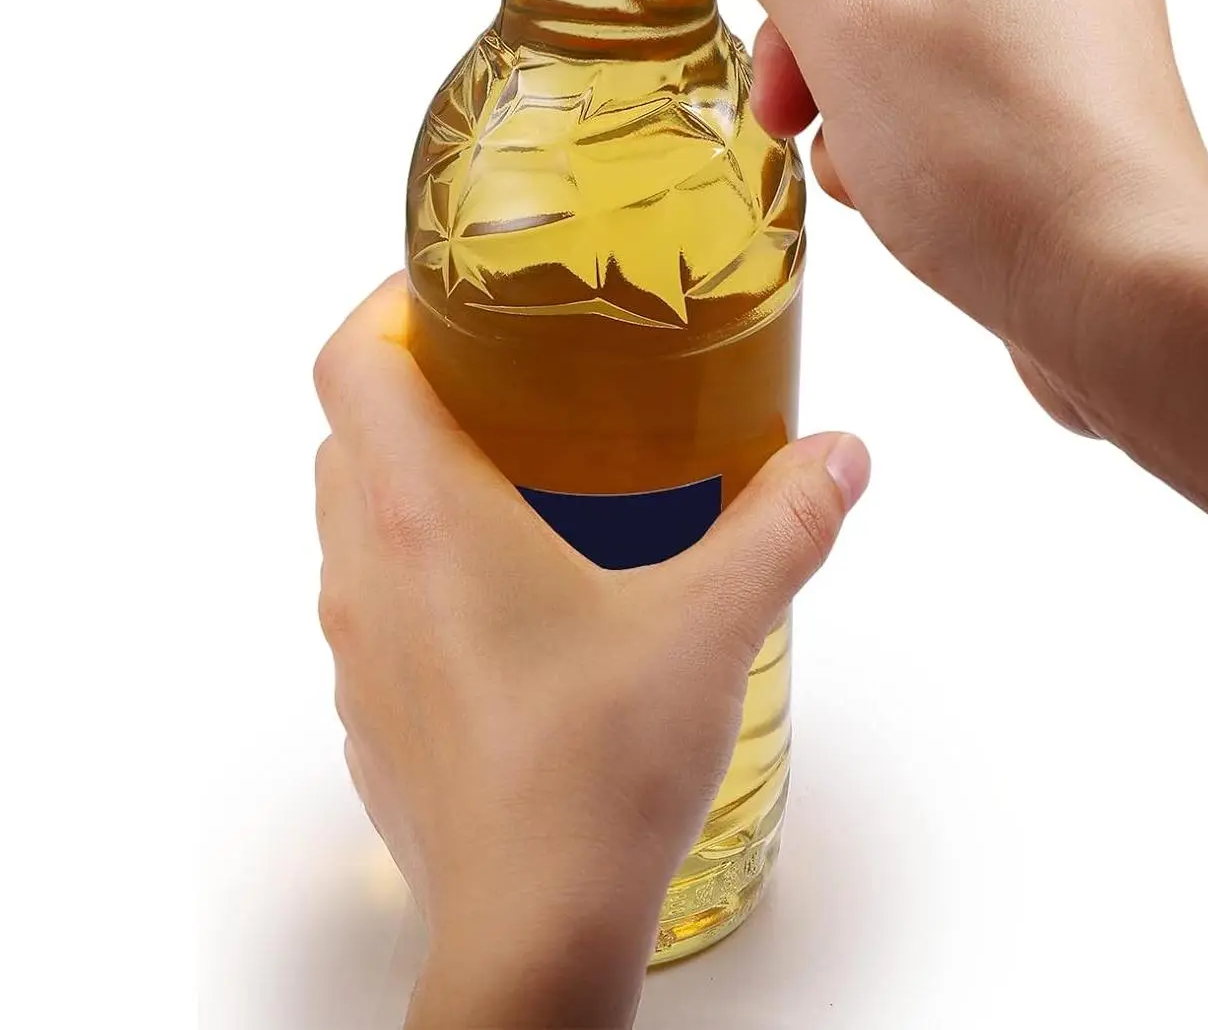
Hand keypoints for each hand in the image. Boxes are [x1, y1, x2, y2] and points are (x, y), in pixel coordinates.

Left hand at [313, 277, 869, 1028]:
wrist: (532, 933)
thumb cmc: (596, 774)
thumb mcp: (711, 623)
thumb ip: (783, 524)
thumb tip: (839, 456)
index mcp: (423, 515)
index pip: (348, 359)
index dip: (388, 304)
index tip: (457, 295)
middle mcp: (365, 570)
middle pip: (349, 430)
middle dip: (417, 386)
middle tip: (514, 377)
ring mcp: (356, 649)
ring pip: (352, 517)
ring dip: (413, 479)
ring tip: (524, 479)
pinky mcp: (370, 712)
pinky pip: (372, 602)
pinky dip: (417, 567)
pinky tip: (514, 601)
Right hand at [690, 0, 1207, 577]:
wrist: (1131, 299)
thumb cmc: (1004, 169)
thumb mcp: (848, 38)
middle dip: (816, 18)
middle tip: (786, 93)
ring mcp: (1085, 15)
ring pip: (928, 15)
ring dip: (862, 81)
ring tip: (854, 158)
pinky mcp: (1089, 93)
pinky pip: (977, 74)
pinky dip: (923, 117)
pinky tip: (904, 188)